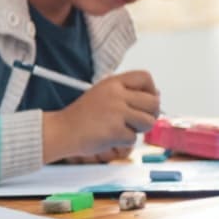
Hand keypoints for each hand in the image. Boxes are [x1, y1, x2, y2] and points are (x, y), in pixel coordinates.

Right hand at [43, 70, 159, 161]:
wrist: (62, 131)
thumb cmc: (81, 116)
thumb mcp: (102, 94)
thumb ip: (126, 93)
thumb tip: (156, 96)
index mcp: (112, 83)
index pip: (145, 77)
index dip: (151, 90)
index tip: (145, 100)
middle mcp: (115, 94)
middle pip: (153, 102)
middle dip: (150, 114)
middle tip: (137, 120)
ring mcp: (116, 112)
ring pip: (148, 121)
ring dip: (138, 129)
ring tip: (121, 128)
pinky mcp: (115, 130)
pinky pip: (134, 138)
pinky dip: (124, 141)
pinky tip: (110, 136)